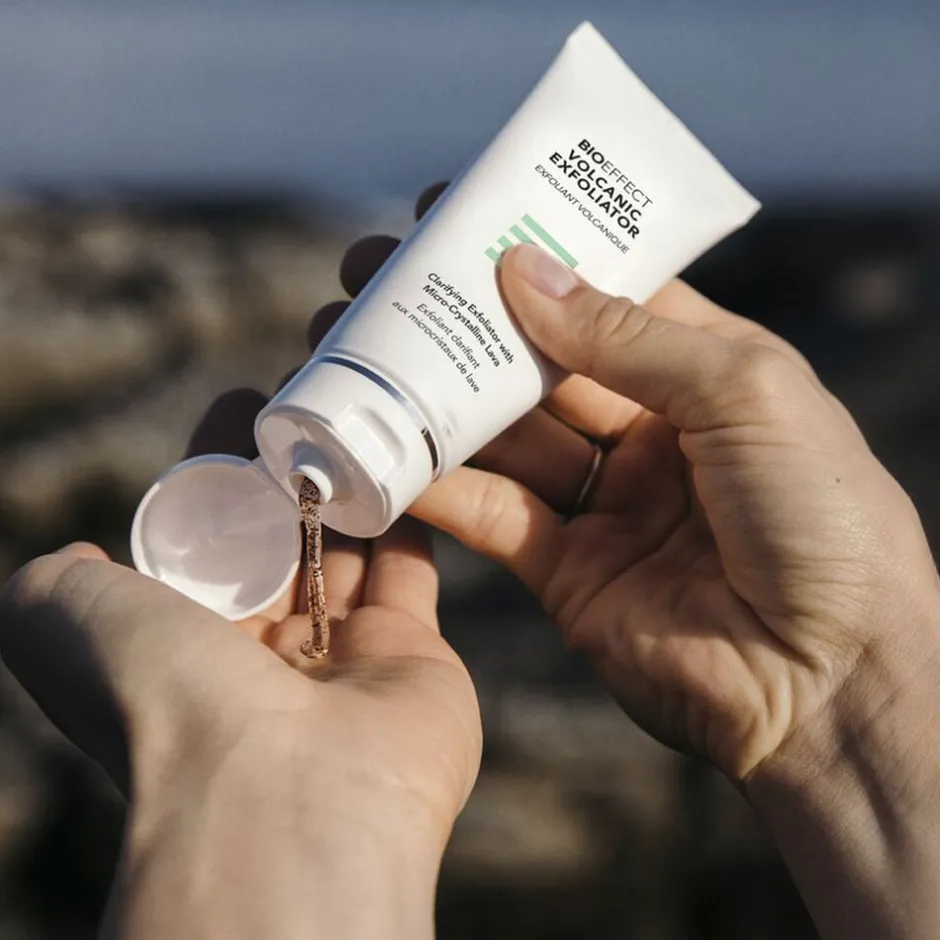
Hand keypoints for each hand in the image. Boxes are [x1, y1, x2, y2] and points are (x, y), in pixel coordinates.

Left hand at [0, 397, 480, 937]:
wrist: (284, 794)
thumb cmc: (164, 699)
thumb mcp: (55, 619)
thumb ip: (55, 581)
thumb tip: (79, 555)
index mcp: (182, 647)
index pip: (205, 536)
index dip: (218, 468)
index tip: (242, 404)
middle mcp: (261, 658)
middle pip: (281, 538)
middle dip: (292, 468)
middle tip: (311, 398)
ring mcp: (342, 659)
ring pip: (348, 551)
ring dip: (353, 487)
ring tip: (362, 417)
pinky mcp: (413, 657)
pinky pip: (411, 574)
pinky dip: (411, 521)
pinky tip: (408, 466)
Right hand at [333, 185, 939, 786]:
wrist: (829, 684)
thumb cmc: (823, 520)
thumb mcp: (744, 393)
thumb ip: (627, 336)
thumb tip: (524, 270)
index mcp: (705, 373)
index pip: (602, 294)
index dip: (532, 256)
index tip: (454, 218)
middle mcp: (649, 431)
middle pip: (534, 363)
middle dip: (458, 322)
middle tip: (375, 278)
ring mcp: (602, 502)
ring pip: (500, 435)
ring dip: (430, 396)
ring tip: (353, 349)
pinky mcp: (563, 570)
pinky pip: (487, 514)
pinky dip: (435, 484)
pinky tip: (380, 448)